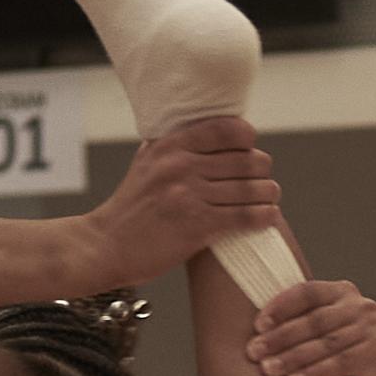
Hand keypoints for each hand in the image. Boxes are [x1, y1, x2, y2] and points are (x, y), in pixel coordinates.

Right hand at [78, 119, 279, 287]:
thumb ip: (175, 146)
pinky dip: (264, 217)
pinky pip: (244, 217)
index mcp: (170, 145)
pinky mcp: (197, 226)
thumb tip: (210, 132)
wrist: (106, 245)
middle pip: (245, 160)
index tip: (250, 149)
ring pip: (250, 189)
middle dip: (262, 170)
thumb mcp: (146, 162)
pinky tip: (269, 218)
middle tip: (264, 179)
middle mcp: (181, 165)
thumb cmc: (131, 207)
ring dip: (268, 195)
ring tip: (270, 198)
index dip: (247, 138)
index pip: (226, 129)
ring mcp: (189, 195)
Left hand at [248, 278, 375, 375]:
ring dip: (293, 357)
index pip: (307, 293)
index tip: (256, 326)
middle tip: (253, 353)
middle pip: (314, 320)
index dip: (280, 307)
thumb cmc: (345, 370)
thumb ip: (304, 324)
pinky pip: (342, 362)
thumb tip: (253, 326)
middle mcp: (364, 306)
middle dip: (280, 337)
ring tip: (268, 371)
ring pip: (325, 342)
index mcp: (346, 293)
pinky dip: (316, 373)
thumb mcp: (325, 338)